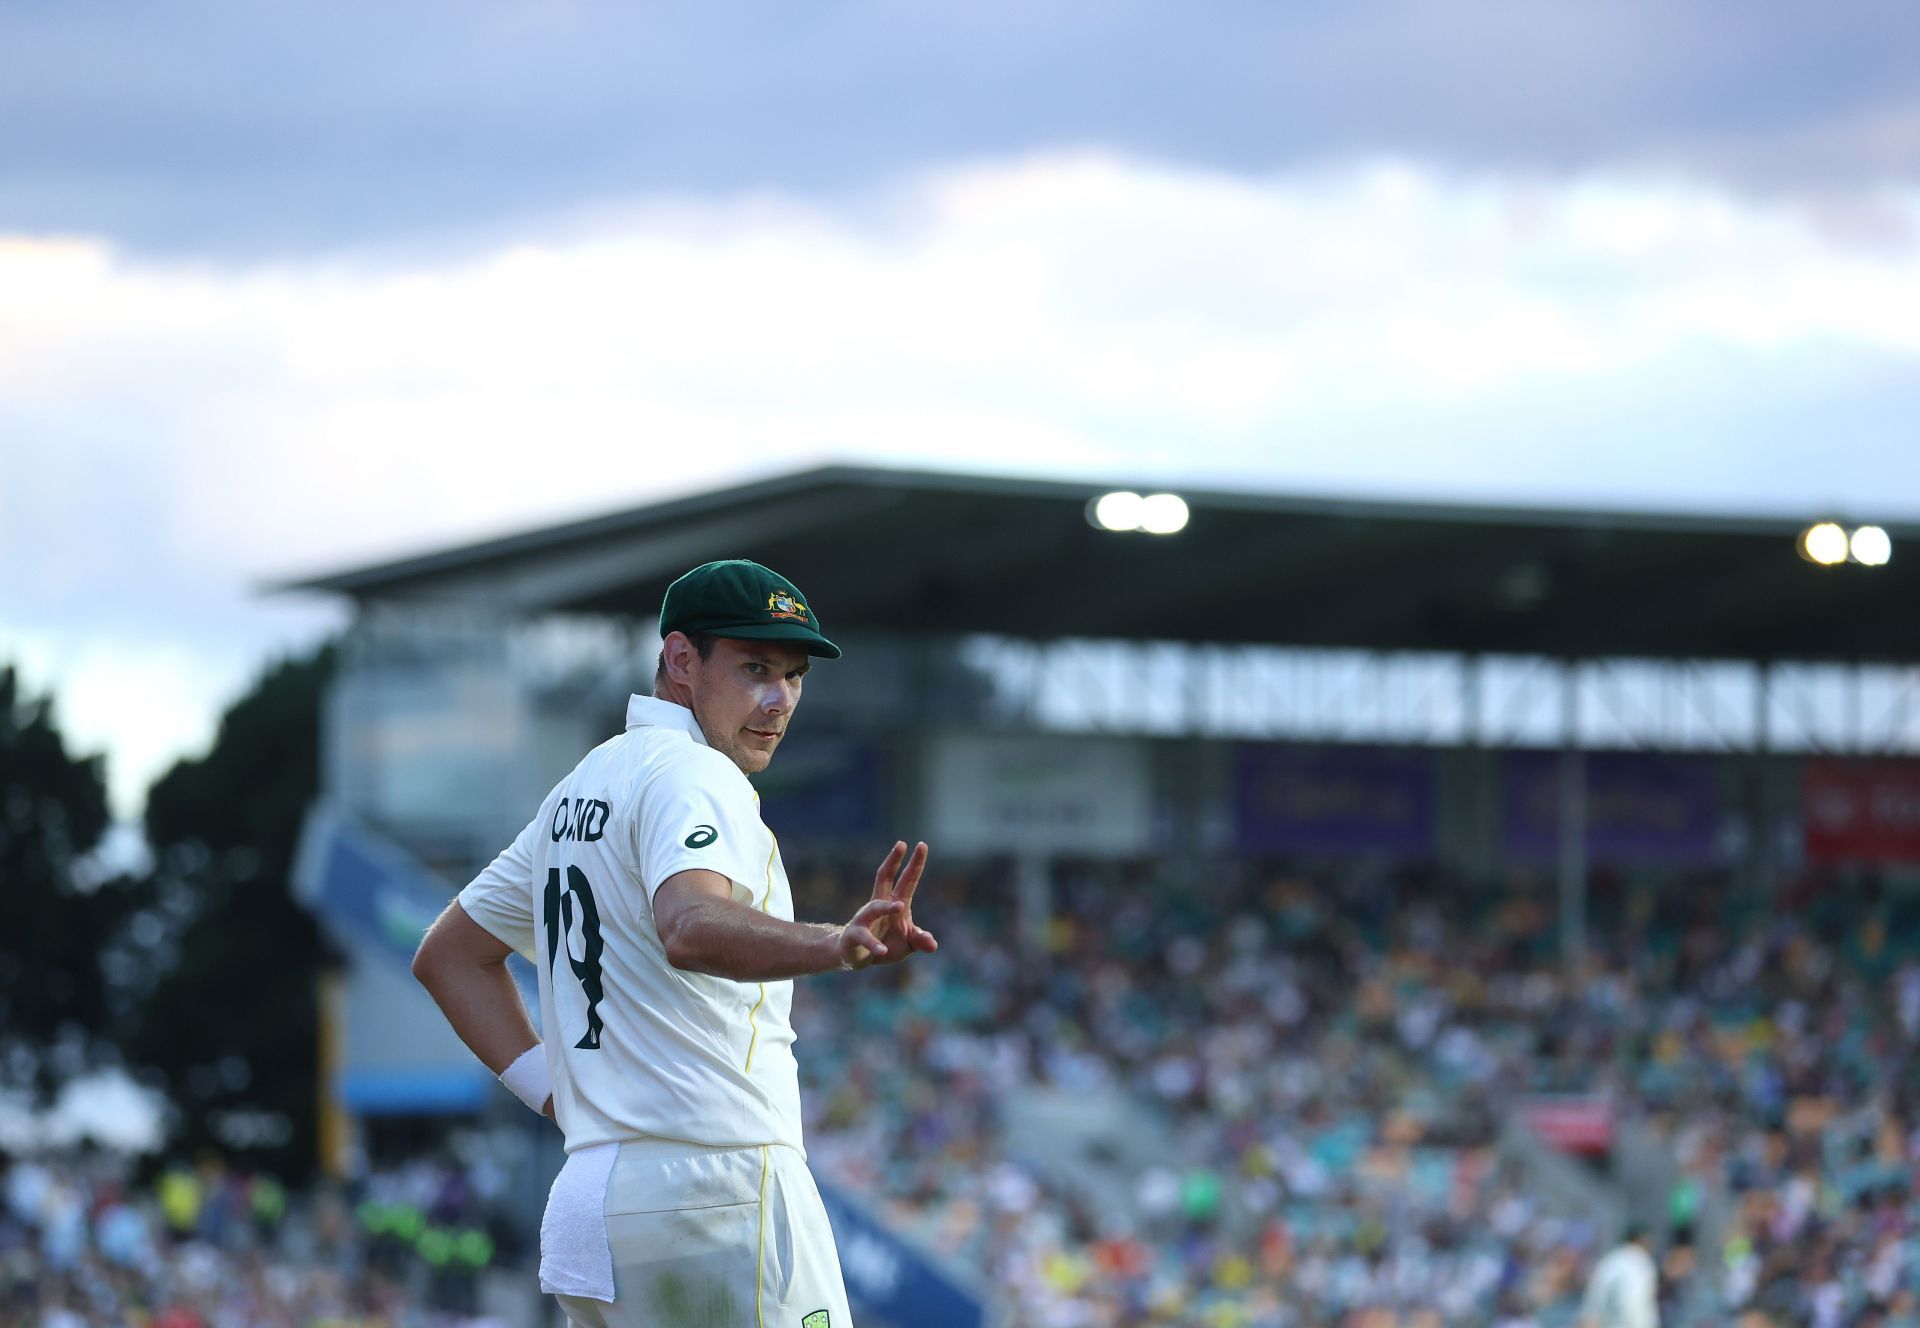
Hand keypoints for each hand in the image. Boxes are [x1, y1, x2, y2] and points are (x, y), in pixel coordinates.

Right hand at [838, 841, 936, 969]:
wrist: (857, 957)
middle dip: (893, 861)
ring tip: (900, 907)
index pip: (907, 880)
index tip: (922, 845)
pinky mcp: (855, 935)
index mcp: (896, 903)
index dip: (915, 864)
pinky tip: (883, 951)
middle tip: (901, 844)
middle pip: (884, 877)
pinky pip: (864, 937)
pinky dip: (874, 944)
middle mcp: (879, 904)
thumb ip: (920, 940)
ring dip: (888, 907)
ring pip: (875, 907)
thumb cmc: (886, 944)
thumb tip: (932, 945)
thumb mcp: (908, 944)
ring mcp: (865, 918)